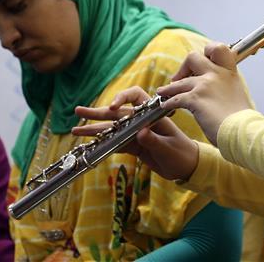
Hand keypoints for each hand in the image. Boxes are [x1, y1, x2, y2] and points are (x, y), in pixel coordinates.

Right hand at [73, 86, 198, 180]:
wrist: (188, 167)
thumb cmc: (182, 154)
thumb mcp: (169, 149)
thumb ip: (154, 141)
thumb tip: (140, 133)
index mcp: (153, 116)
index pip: (136, 97)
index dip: (123, 98)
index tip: (112, 108)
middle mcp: (142, 122)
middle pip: (117, 113)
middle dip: (98, 113)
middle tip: (78, 111)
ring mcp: (137, 134)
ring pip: (112, 129)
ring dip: (95, 129)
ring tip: (75, 129)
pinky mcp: (134, 146)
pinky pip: (115, 143)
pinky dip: (102, 144)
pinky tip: (88, 145)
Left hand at [157, 43, 252, 145]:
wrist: (242, 130)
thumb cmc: (241, 119)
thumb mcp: (237, 93)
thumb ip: (226, 86)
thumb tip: (219, 90)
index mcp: (229, 72)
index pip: (218, 48)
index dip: (207, 52)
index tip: (202, 62)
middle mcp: (217, 74)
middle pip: (193, 57)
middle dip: (183, 67)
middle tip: (180, 78)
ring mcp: (205, 85)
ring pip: (180, 81)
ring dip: (169, 88)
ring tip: (163, 92)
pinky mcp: (195, 99)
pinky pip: (175, 98)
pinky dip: (168, 102)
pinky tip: (166, 106)